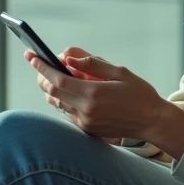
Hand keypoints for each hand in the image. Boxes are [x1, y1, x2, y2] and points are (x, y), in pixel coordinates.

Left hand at [25, 46, 166, 141]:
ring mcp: (85, 122)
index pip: (57, 79)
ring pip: (56, 103)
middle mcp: (85, 109)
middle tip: (39, 64)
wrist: (152, 122)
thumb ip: (92, 64)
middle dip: (42, 76)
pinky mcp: (87, 129)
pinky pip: (67, 112)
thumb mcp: (119, 72)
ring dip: (52, 88)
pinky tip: (70, 91)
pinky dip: (63, 99)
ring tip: (55, 75)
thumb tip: (68, 59)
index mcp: (93, 93)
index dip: (41, 67)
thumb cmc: (139, 94)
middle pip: (51, 92)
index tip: (31, 55)